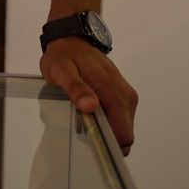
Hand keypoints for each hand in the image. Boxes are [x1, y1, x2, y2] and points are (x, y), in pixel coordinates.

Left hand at [39, 38, 137, 153]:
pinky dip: (107, 122)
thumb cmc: (64, 56)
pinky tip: (89, 116)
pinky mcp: (123, 95)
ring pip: (123, 126)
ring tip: (83, 123)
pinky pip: (120, 117)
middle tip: (82, 135)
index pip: (123, 133)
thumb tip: (91, 106)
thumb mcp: (61, 71)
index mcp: (114, 93)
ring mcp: (127, 96)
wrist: (73, 40)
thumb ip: (76, 88)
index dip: (111, 146)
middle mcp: (126, 97)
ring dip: (106, 131)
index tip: (92, 148)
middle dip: (107, 140)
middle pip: (125, 133)